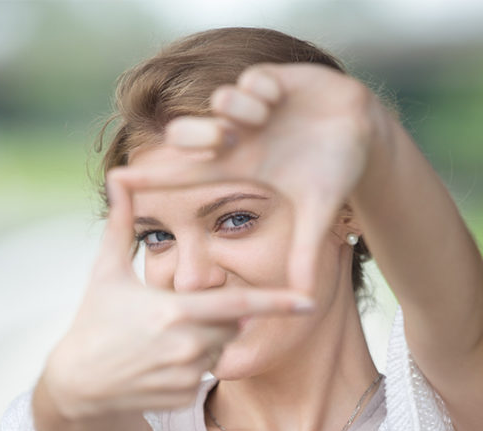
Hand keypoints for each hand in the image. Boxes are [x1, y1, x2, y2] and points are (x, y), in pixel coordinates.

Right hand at [42, 174, 313, 417]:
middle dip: (215, 316)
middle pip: (230, 324)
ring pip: (218, 350)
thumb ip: (119, 224)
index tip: (309, 300)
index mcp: (174, 311)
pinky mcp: (183, 398)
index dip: (277, 302)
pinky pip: (203, 375)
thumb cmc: (94, 321)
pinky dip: (189, 366)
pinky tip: (157, 364)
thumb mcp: (105, 272)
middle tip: (176, 314)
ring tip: (161, 340)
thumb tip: (118, 178)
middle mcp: (186, 346)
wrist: (78, 384)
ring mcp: (186, 376)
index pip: (239, 304)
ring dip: (202, 341)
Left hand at [111, 63, 384, 294]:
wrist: (365, 132)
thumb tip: (305, 299)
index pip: (185, 174)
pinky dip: (261, 88)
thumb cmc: (334, 171)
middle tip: (226, 139)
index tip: (117, 180)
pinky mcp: (272, 80)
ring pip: (220, 101)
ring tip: (266, 117)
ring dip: (239, 110)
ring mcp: (252, 108)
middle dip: (199, 134)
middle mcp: (237, 136)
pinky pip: (251, 78)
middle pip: (188, 133)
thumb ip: (305, 252)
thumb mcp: (317, 214)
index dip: (153, 176)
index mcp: (238, 167)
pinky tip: (280, 98)